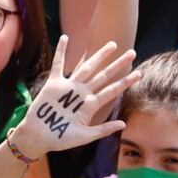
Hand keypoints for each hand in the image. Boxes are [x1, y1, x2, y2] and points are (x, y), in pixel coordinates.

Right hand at [10, 35, 139, 155]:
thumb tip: (123, 123)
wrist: (39, 137)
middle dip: (117, 65)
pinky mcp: (54, 84)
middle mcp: (82, 93)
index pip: (111, 90)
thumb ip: (103, 129)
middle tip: (132, 52)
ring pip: (87, 67)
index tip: (139, 74)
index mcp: (90, 105)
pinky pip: (58, 65)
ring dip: (99, 56)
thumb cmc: (61, 139)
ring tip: (112, 44)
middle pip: (103, 75)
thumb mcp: (85, 136)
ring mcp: (68, 87)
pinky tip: (65, 38)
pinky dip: (60, 52)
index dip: (125, 82)